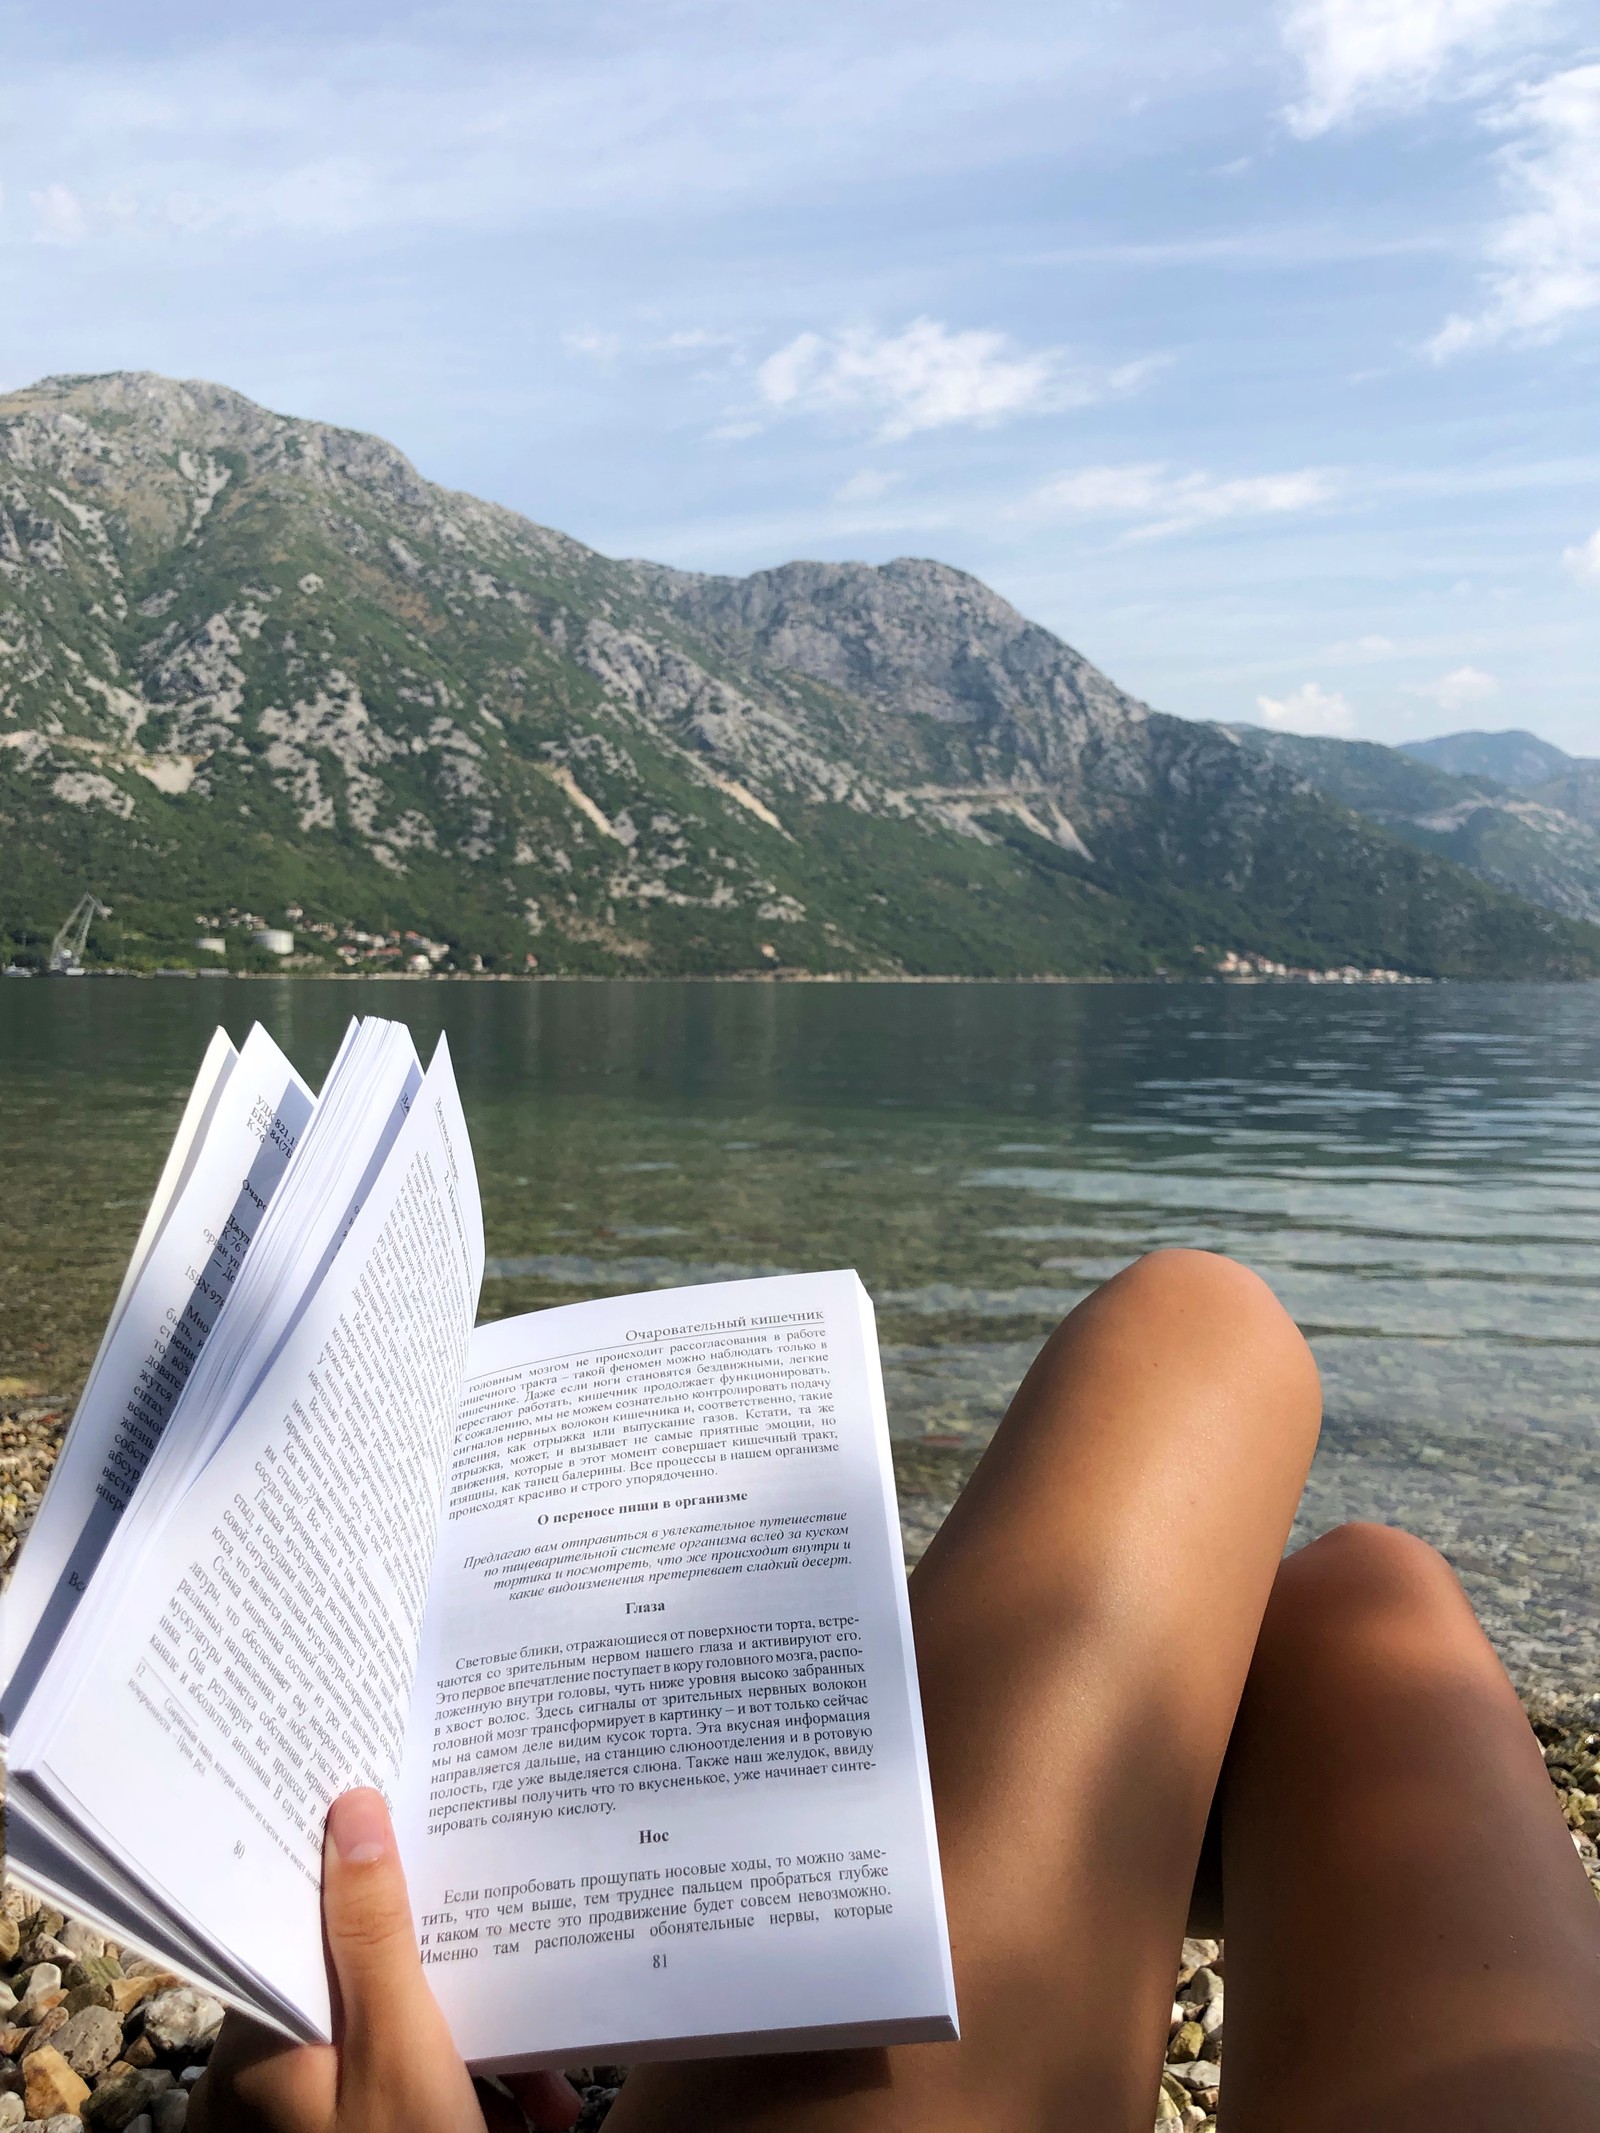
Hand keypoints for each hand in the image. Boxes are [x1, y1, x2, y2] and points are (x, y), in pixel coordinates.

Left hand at [189, 1789, 580, 2132]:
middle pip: (362, 1981)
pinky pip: (404, 2091)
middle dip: (456, 1984)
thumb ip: (376, 1934)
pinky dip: (464, 2100)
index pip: (299, 1919)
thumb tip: (351, 1807)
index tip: (417, 1832)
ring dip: (479, 2053)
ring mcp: (304, 2122)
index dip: (358, 1872)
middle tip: (520, 1977)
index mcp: (257, 2044)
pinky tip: (526, 2119)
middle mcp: (264, 2080)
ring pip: (397, 2041)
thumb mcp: (403, 2053)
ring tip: (544, 2098)